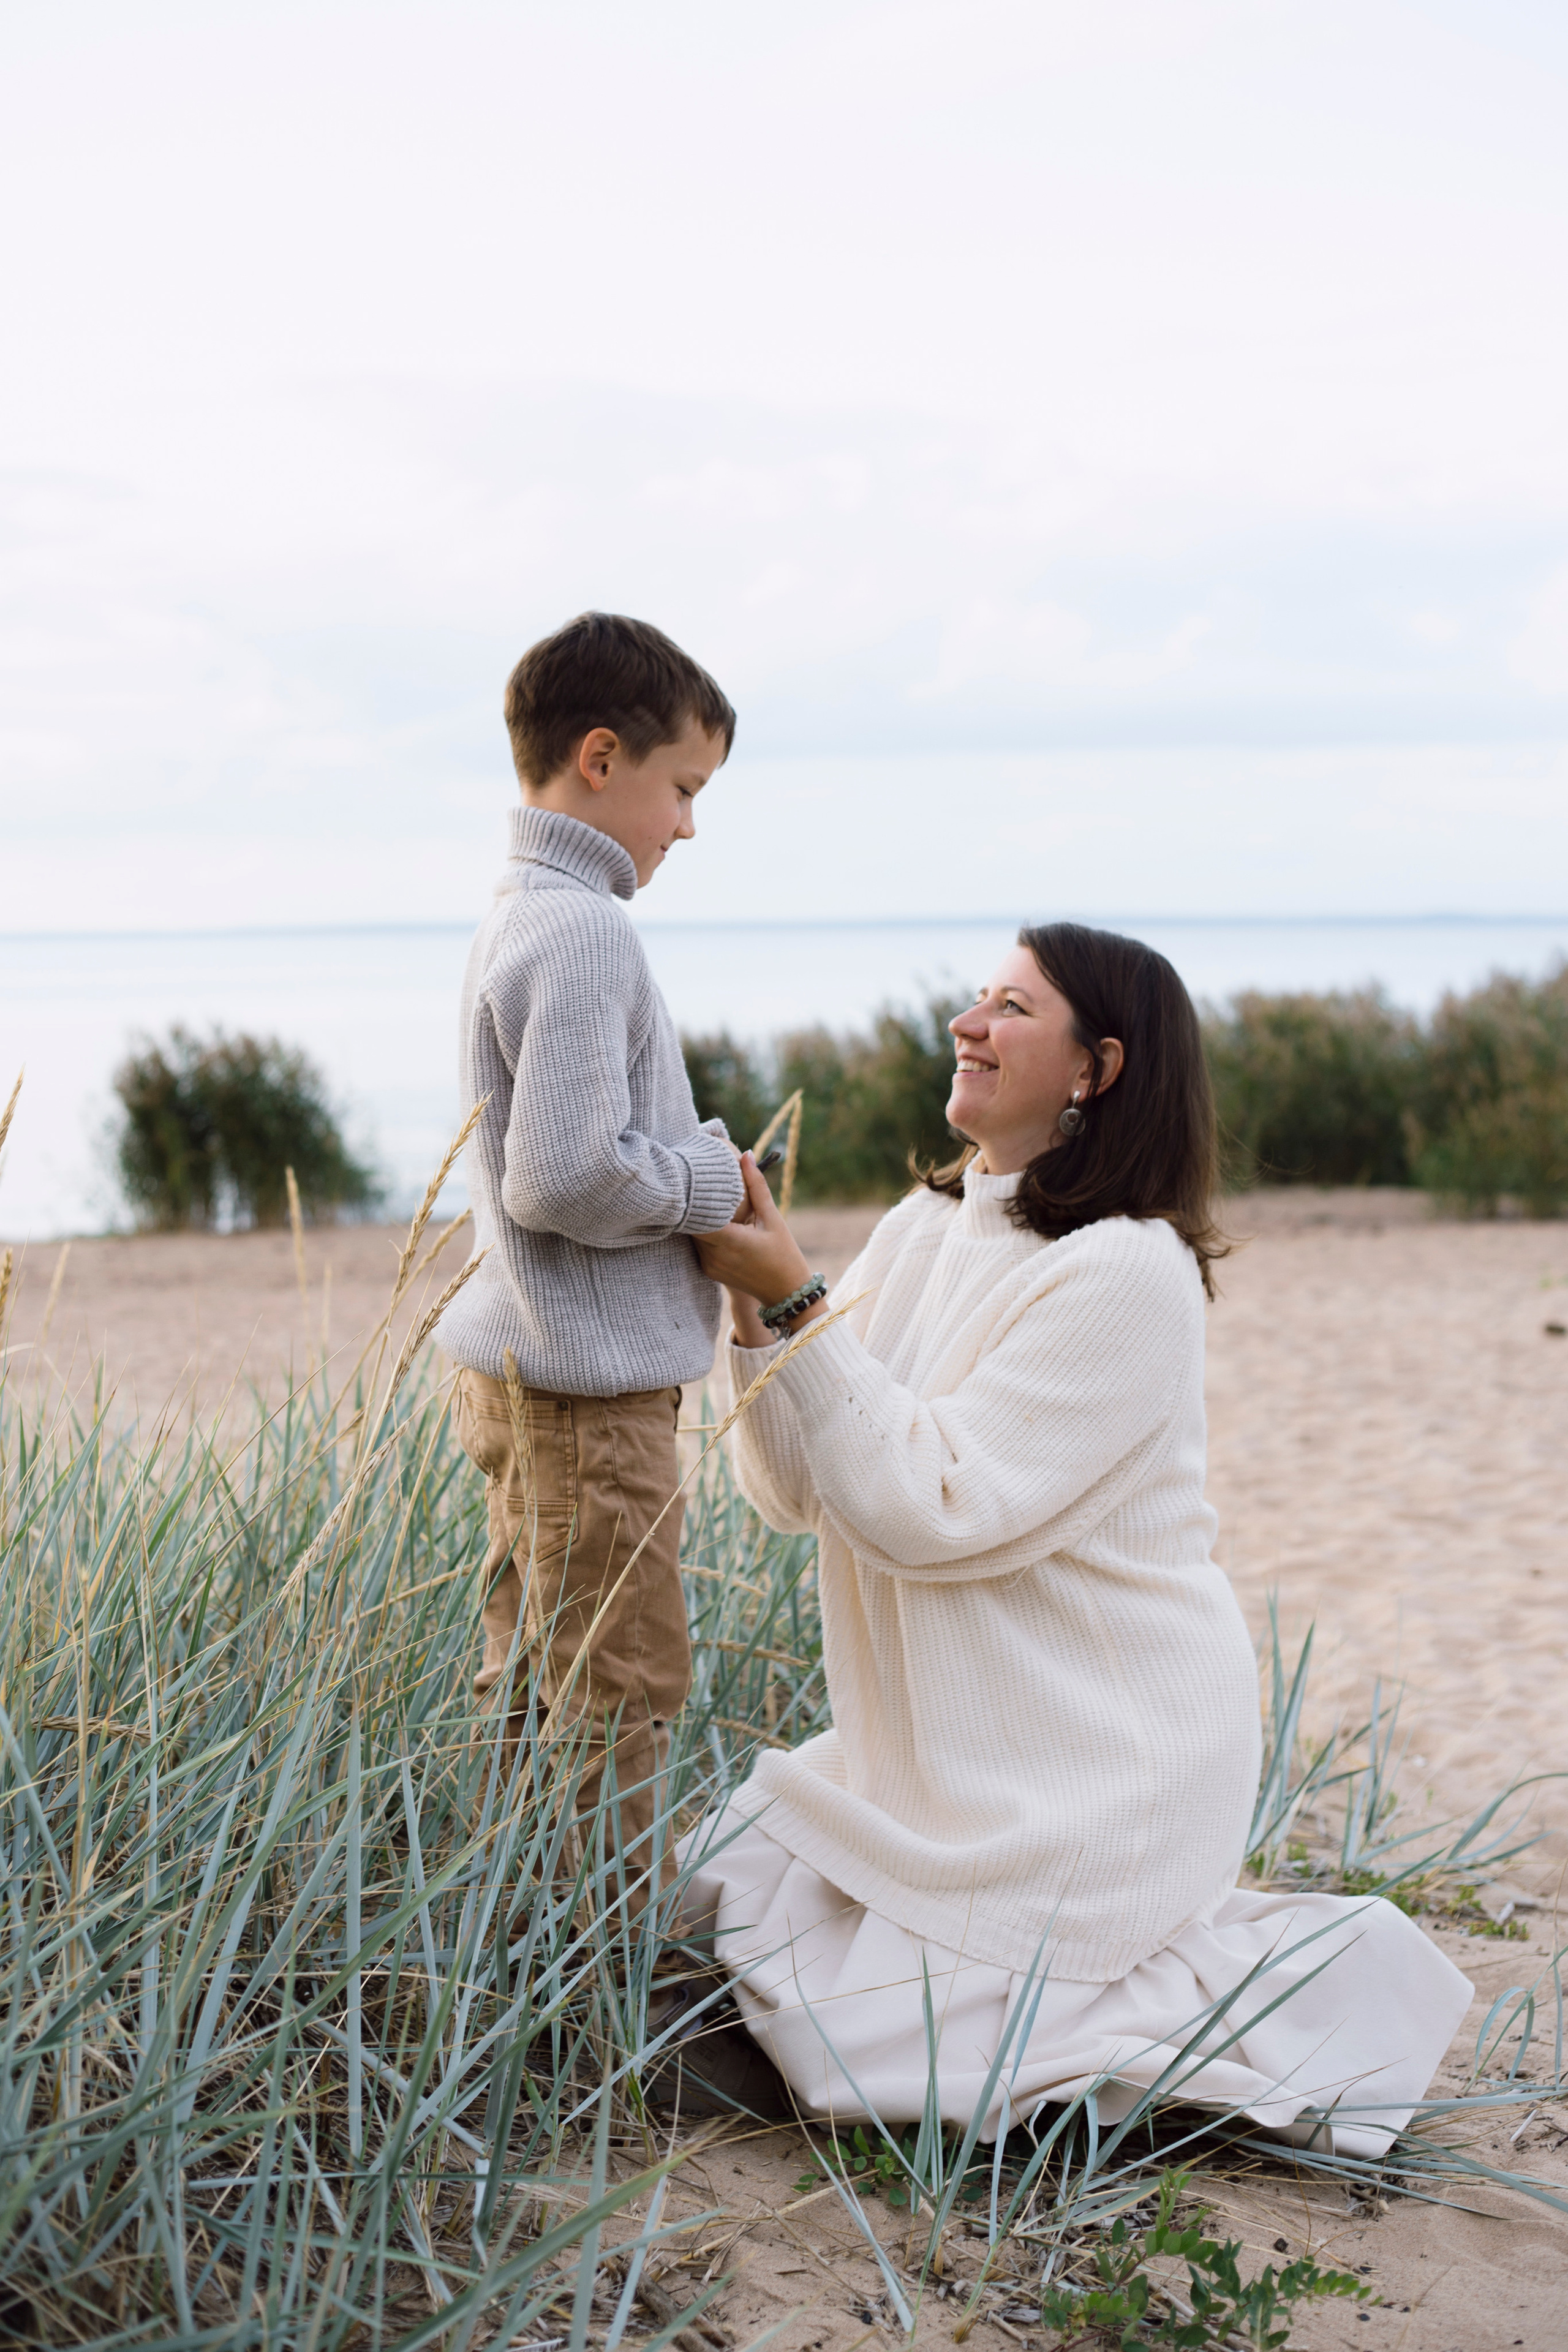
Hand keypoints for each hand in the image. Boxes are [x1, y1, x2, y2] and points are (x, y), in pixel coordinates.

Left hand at [694, 1153, 822, 1342]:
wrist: (785, 1293)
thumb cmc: (784, 1254)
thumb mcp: (772, 1218)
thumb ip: (757, 1186)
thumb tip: (746, 1155)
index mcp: (730, 1241)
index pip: (698, 1214)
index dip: (694, 1195)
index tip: (695, 1176)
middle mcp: (714, 1256)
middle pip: (691, 1222)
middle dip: (695, 1203)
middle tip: (697, 1180)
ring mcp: (709, 1265)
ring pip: (692, 1234)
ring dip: (698, 1217)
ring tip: (704, 1197)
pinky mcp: (708, 1270)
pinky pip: (698, 1245)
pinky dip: (703, 1232)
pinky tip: (712, 1220)